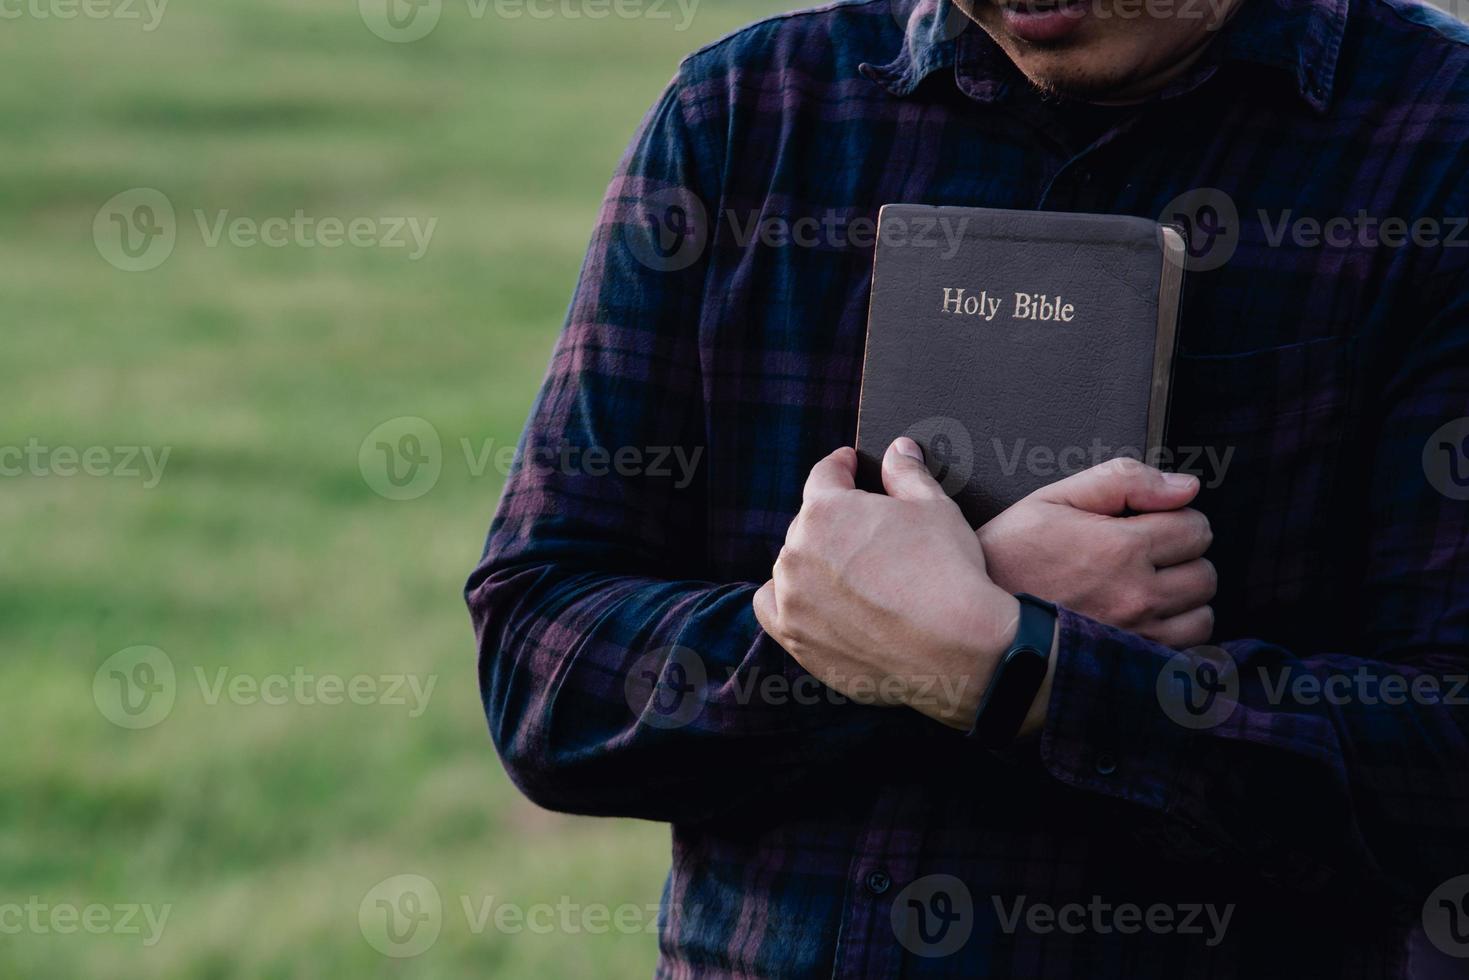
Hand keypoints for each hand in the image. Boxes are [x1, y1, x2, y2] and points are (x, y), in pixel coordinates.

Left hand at [753, 439, 1023, 730]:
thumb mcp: (935, 508)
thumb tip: (898, 449)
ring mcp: (793, 598)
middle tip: (865, 528)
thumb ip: (907, 473)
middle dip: (835, 519)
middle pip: (808, 523)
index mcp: (825, 510)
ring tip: (846, 567)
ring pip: (793, 565)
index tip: (850, 465)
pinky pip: (773, 608)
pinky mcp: (796, 638)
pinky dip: (788, 598)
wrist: (958, 651)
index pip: (825, 475)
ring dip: (814, 560)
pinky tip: (811, 597)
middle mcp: (798, 552)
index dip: (842, 466)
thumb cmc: (950, 573)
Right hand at [977, 457, 1215, 648]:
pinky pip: (1184, 652)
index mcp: (1122, 548)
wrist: (978, 618)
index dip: (1174, 520)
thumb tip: (1186, 486)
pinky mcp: (1131, 666)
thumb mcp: (1054, 499)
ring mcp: (1138, 636)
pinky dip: (1174, 636)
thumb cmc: (1010, 555)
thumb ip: (1123, 480)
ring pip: (1202, 615)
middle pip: (1205, 572)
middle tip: (1145, 558)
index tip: (1149, 526)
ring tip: (1145, 590)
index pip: (1196, 528)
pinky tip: (1143, 622)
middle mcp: (1138, 595)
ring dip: (1183, 601)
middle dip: (1182, 559)